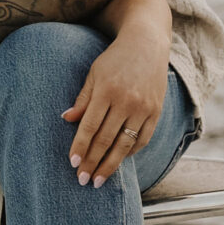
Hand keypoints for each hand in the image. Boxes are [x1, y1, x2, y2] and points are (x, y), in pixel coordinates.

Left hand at [62, 23, 169, 183]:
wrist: (147, 44)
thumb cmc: (115, 59)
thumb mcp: (94, 73)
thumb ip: (82, 98)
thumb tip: (66, 119)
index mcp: (107, 90)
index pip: (90, 126)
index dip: (80, 146)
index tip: (72, 163)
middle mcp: (127, 101)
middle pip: (106, 139)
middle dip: (92, 162)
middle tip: (82, 180)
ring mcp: (144, 108)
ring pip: (125, 144)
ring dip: (110, 164)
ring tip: (99, 179)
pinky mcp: (156, 112)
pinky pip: (143, 139)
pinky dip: (130, 152)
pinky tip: (119, 160)